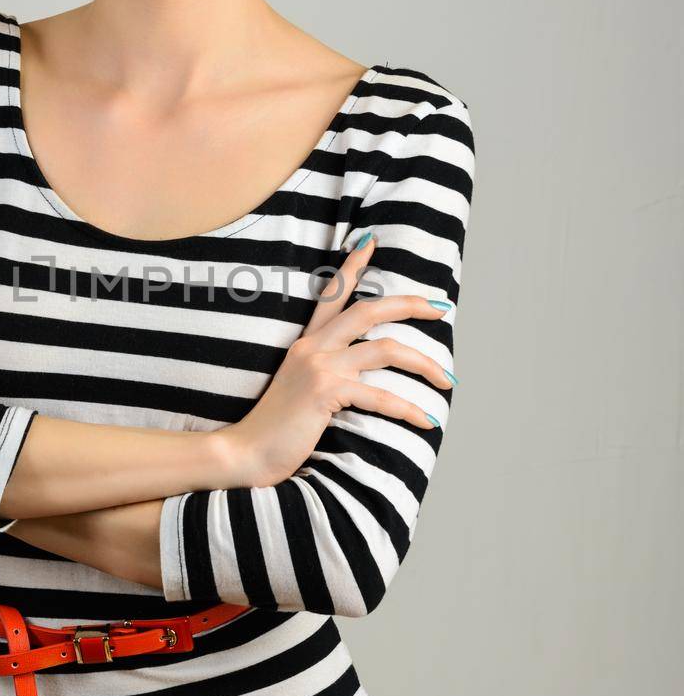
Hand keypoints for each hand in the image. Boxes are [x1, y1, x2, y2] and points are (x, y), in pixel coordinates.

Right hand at [221, 235, 455, 487]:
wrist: (247, 452)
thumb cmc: (277, 430)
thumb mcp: (300, 390)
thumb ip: (325, 375)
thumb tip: (360, 377)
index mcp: (306, 344)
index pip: (332, 296)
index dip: (352, 266)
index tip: (370, 243)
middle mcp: (313, 347)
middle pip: (370, 310)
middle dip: (410, 305)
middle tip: (441, 308)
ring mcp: (319, 367)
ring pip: (387, 349)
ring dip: (425, 363)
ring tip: (447, 379)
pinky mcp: (325, 392)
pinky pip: (380, 396)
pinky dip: (409, 409)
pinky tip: (426, 420)